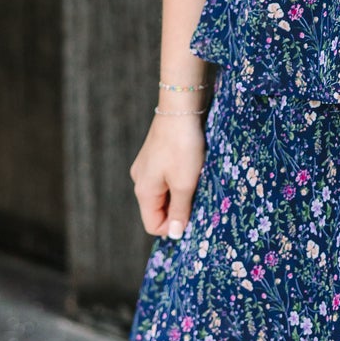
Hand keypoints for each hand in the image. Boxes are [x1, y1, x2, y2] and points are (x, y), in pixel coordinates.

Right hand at [129, 113, 206, 239]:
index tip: (193, 215)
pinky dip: (181, 175)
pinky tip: (193, 165)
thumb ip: (179, 211)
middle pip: (158, 208)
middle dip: (179, 207)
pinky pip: (167, 175)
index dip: (173, 227)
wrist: (181, 105)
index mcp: (143, 191)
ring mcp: (147, 165)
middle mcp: (140, 179)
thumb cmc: (182, 146)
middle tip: (199, 195)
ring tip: (197, 178)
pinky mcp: (157, 153)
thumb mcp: (185, 183)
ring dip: (182, 190)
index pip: (153, 225)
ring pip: (165, 191)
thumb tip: (174, 235)